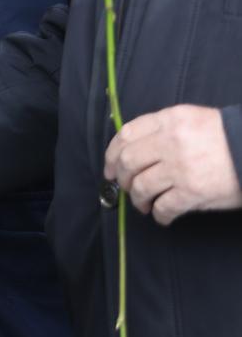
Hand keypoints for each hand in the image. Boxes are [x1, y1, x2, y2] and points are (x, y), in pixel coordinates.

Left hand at [104, 104, 241, 224]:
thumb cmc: (226, 137)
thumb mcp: (192, 119)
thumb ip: (163, 129)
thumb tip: (134, 150)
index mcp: (169, 120)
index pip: (126, 134)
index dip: (112, 154)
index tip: (110, 167)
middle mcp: (171, 142)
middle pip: (128, 161)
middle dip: (121, 178)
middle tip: (125, 187)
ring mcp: (181, 168)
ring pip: (141, 186)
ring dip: (138, 199)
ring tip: (143, 205)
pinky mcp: (193, 192)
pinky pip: (164, 207)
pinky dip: (159, 215)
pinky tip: (162, 217)